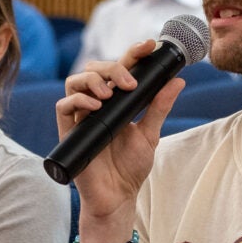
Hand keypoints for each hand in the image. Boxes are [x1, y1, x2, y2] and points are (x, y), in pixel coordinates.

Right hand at [55, 40, 184, 222]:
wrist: (117, 196)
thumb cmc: (130, 167)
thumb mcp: (150, 134)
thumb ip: (159, 107)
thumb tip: (178, 81)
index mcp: (116, 101)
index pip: (121, 69)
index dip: (132, 54)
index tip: (148, 45)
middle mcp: (96, 103)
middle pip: (95, 69)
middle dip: (112, 67)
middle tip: (129, 82)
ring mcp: (81, 116)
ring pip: (75, 81)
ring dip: (93, 80)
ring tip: (109, 92)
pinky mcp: (68, 130)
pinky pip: (64, 105)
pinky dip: (78, 99)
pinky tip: (95, 105)